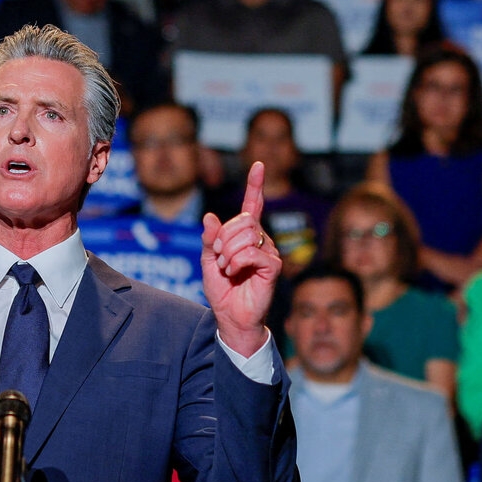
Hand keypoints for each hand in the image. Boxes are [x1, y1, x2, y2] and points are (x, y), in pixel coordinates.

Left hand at [200, 163, 281, 357]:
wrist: (231, 316)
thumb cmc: (222, 290)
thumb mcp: (208, 261)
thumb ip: (209, 240)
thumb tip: (209, 217)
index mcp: (246, 236)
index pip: (254, 205)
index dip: (255, 185)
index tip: (259, 165)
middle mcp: (261, 240)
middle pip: (243, 220)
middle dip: (223, 238)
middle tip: (219, 258)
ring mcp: (269, 252)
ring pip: (246, 234)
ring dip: (227, 252)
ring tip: (226, 268)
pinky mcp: (273, 266)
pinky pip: (251, 252)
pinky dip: (235, 262)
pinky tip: (234, 273)